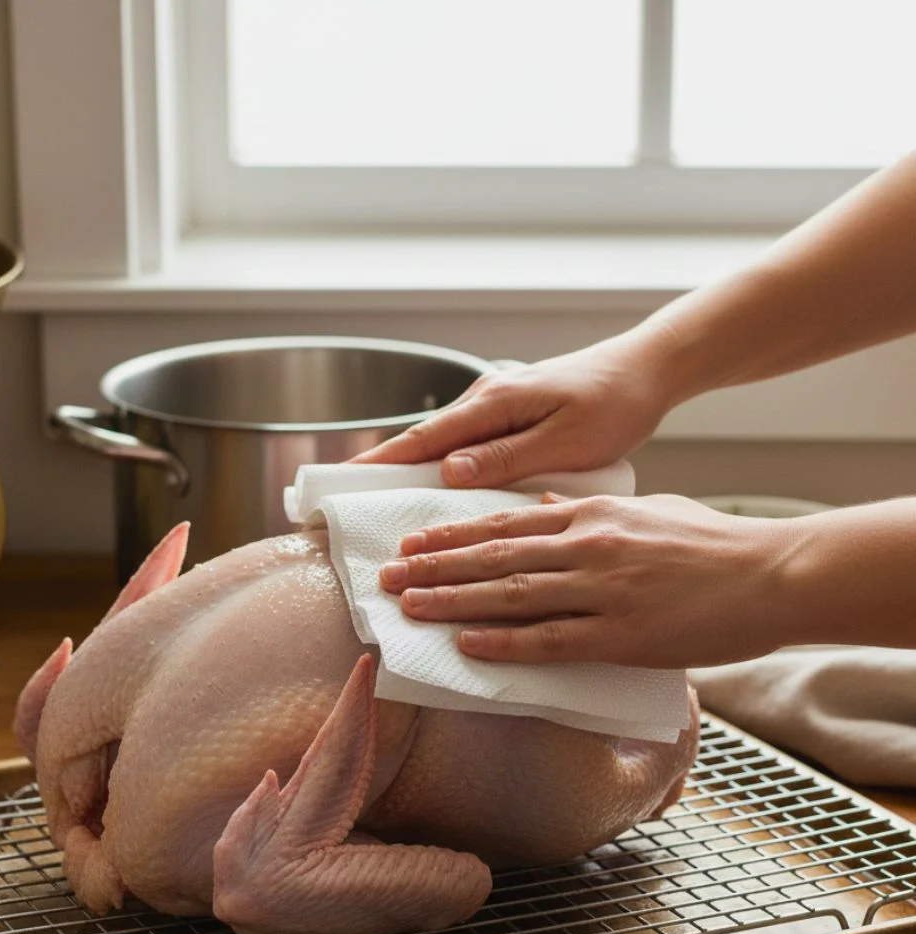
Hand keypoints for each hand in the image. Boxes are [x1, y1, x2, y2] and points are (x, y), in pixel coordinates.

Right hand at [351, 326, 677, 487]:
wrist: (647, 370)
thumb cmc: (615, 403)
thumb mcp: (565, 439)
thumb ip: (506, 457)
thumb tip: (449, 473)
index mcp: (494, 404)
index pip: (423, 439)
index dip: (382, 464)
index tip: (342, 485)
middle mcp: (487, 400)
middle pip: (424, 441)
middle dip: (385, 471)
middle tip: (350, 505)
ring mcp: (497, 406)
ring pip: (444, 444)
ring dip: (415, 472)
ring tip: (385, 506)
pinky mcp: (511, 415)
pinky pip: (467, 443)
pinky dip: (446, 466)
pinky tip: (441, 489)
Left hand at [378, 494, 800, 668]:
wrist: (771, 573)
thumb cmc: (710, 542)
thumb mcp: (645, 508)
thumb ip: (590, 507)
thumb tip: (547, 500)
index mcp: (591, 514)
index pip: (504, 524)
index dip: (451, 536)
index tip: (411, 544)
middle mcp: (586, 546)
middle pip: (493, 558)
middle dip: (433, 568)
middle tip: (386, 578)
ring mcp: (602, 591)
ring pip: (510, 596)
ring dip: (452, 602)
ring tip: (408, 608)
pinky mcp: (622, 636)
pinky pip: (550, 641)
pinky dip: (504, 642)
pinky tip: (466, 644)